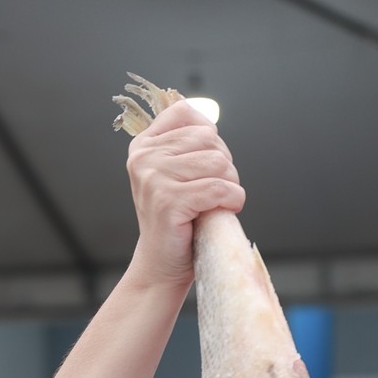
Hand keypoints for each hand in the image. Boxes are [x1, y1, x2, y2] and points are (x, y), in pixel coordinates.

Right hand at [125, 99, 245, 289]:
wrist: (161, 264)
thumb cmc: (177, 221)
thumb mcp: (175, 175)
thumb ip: (186, 147)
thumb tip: (212, 127)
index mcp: (143, 145)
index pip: (184, 112)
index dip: (208, 135)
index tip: (207, 164)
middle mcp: (144, 157)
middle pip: (208, 138)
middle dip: (225, 164)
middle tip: (218, 190)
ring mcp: (154, 178)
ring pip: (218, 162)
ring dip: (231, 183)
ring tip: (221, 201)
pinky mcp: (169, 201)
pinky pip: (219, 188)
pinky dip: (233, 199)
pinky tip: (227, 209)